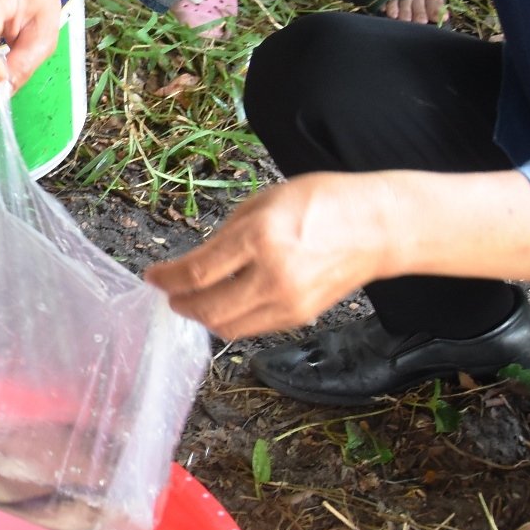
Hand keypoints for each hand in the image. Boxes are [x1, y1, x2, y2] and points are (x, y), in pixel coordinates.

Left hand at [144, 174, 391, 338]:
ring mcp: (288, 302)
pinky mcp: (299, 318)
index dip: (166, 279)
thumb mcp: (264, 201)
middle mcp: (271, 276)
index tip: (152, 277)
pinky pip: (252, 328)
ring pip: (227, 326)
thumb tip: (197, 262)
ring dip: (202, 316)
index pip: (197, 272)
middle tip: (168, 294)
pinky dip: (230, 319)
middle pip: (207, 308)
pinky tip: (223, 304)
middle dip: (179, 303)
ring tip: (191, 301)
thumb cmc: (321, 202)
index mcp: (259, 238)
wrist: (377, 228)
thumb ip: (227, 234)